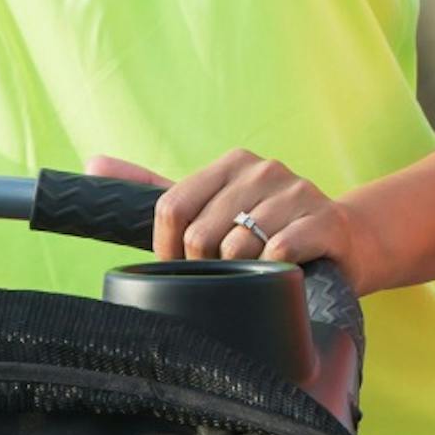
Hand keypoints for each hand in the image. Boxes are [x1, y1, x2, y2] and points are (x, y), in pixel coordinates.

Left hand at [91, 151, 383, 285]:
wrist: (341, 244)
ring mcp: (298, 190)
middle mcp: (264, 169)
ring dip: (244, 271)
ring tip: (261, 269)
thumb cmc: (264, 230)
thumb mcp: (209, 207)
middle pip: (201, 234)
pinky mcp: (326, 219)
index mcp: (232, 163)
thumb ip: (152, 189)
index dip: (169, 250)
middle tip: (231, 271)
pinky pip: (280, 251)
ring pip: (239, 247)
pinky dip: (275, 269)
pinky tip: (285, 269)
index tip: (184, 266)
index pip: (172, 208)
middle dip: (208, 266)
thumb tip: (93, 162)